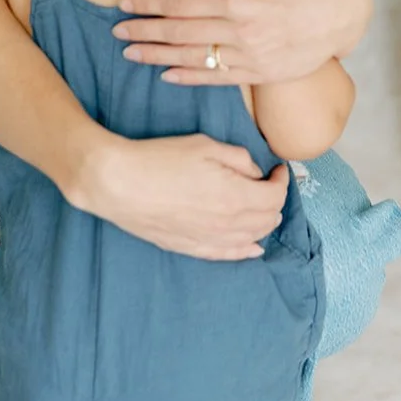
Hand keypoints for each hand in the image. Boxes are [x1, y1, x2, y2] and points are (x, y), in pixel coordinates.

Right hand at [74, 134, 289, 260]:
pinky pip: (227, 254)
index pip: (275, 197)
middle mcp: (227, 224)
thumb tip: (254, 171)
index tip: (277, 170)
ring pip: (251, 239)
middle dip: (275, 202)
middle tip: (269, 187)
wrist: (119, 184)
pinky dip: (245, 250)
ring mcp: (209, 239)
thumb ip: (238, 159)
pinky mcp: (190, 247)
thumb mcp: (205, 146)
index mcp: (235, 196)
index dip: (281, 182)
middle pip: (267, 220)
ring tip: (262, 209)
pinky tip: (253, 247)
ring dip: (263, 224)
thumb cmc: (160, 160)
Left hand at [111, 0, 372, 84]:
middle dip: (143, 31)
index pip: (178, 4)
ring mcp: (249, 55)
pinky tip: (166, 74)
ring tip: (131, 53)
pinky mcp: (259, 74)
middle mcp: (239, 29)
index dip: (147, 5)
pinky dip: (188, 77)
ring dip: (157, 56)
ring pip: (192, 58)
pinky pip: (216, 79)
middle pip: (178, 33)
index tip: (124, 5)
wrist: (340, 10)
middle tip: (117, 32)